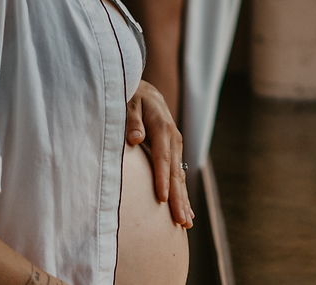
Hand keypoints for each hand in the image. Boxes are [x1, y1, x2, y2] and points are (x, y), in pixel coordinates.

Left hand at [125, 80, 193, 227]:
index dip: (162, 178)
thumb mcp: (128, 102)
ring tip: (187, 222)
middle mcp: (173, 138)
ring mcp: (176, 146)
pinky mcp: (174, 153)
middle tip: (181, 221)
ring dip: (184, 200)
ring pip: (180, 176)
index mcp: (162, 126)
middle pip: (176, 172)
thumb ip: (131, 119)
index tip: (162, 199)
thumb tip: (136, 138)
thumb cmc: (133, 97)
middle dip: (179, 198)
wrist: (147, 92)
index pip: (162, 157)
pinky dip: (183, 194)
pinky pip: (179, 175)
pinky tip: (186, 211)